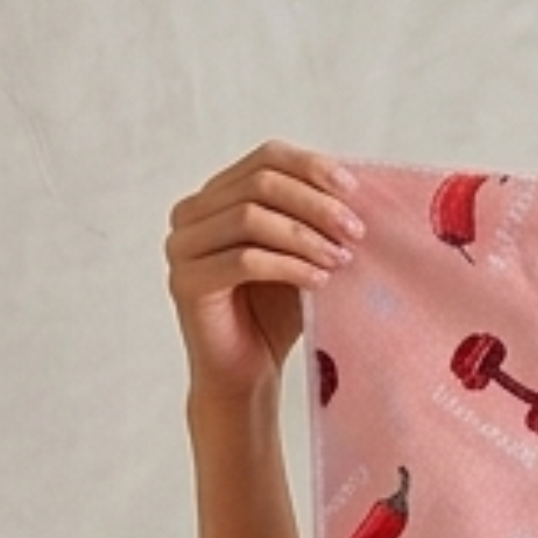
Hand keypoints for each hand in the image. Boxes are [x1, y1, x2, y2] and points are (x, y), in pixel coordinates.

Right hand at [166, 139, 358, 401]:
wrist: (246, 378)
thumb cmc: (274, 318)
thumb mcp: (298, 256)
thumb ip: (311, 220)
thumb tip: (356, 191)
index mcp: (216, 196)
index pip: (265, 158)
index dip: (310, 167)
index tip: (353, 190)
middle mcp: (191, 213)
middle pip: (259, 184)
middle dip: (314, 204)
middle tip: (355, 231)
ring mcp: (182, 246)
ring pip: (249, 218)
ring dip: (304, 236)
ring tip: (342, 259)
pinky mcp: (186, 282)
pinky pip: (244, 261)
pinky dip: (287, 266)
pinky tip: (319, 282)